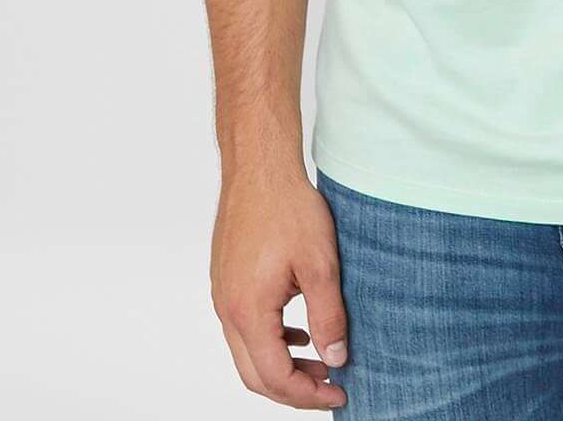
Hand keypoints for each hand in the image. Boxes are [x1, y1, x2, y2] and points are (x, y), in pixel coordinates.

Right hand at [211, 174, 349, 407]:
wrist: (258, 168)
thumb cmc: (286, 208)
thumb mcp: (320, 266)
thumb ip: (328, 317)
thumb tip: (336, 358)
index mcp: (248, 311)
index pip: (275, 376)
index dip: (308, 394)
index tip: (340, 392)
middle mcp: (228, 309)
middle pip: (255, 375)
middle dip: (294, 389)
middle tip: (331, 387)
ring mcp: (223, 296)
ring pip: (248, 353)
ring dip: (283, 366)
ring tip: (322, 363)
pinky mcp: (227, 283)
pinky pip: (245, 328)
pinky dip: (272, 342)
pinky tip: (299, 334)